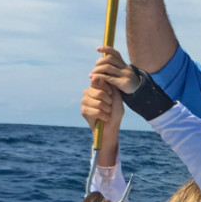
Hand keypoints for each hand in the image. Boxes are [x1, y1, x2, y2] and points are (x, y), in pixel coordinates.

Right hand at [82, 47, 132, 164]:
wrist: (112, 131)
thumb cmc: (117, 115)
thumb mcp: (117, 98)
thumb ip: (111, 85)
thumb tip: (109, 70)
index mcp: (98, 88)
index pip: (99, 77)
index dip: (105, 82)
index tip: (111, 91)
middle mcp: (89, 92)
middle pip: (97, 86)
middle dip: (108, 97)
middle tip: (112, 108)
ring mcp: (85, 101)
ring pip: (94, 97)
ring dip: (106, 107)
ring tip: (109, 114)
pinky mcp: (83, 111)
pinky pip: (92, 107)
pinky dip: (101, 113)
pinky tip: (104, 118)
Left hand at [89, 46, 139, 93]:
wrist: (140, 95)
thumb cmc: (127, 87)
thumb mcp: (122, 76)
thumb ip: (114, 71)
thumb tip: (100, 65)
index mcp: (125, 65)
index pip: (115, 53)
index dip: (106, 49)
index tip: (97, 49)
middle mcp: (126, 68)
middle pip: (110, 59)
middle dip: (99, 62)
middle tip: (94, 69)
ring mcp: (126, 75)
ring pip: (108, 67)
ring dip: (97, 70)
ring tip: (92, 74)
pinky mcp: (124, 83)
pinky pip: (108, 78)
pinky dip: (100, 77)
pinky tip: (95, 79)